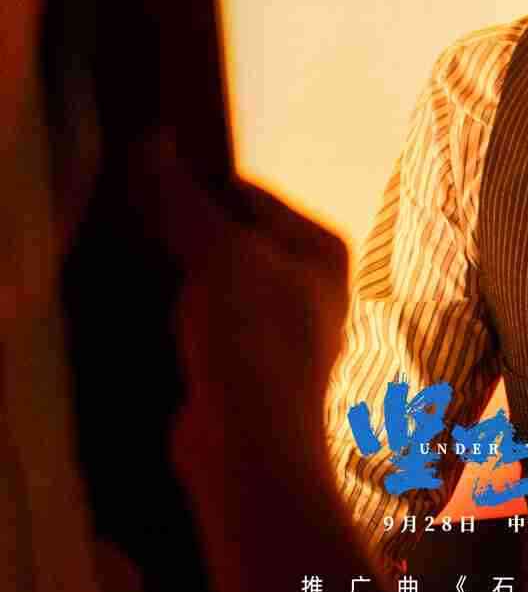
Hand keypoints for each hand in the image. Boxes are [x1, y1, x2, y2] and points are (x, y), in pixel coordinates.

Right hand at [132, 137, 349, 513]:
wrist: (249, 452)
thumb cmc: (251, 338)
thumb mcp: (216, 255)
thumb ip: (183, 200)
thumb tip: (153, 138)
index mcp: (322, 248)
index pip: (249, 194)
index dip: (197, 191)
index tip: (149, 196)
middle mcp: (314, 287)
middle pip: (236, 240)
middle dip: (191, 239)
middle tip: (141, 236)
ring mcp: (285, 334)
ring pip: (221, 287)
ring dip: (185, 285)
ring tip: (148, 281)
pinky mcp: (252, 374)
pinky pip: (212, 329)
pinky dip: (185, 324)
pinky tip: (158, 326)